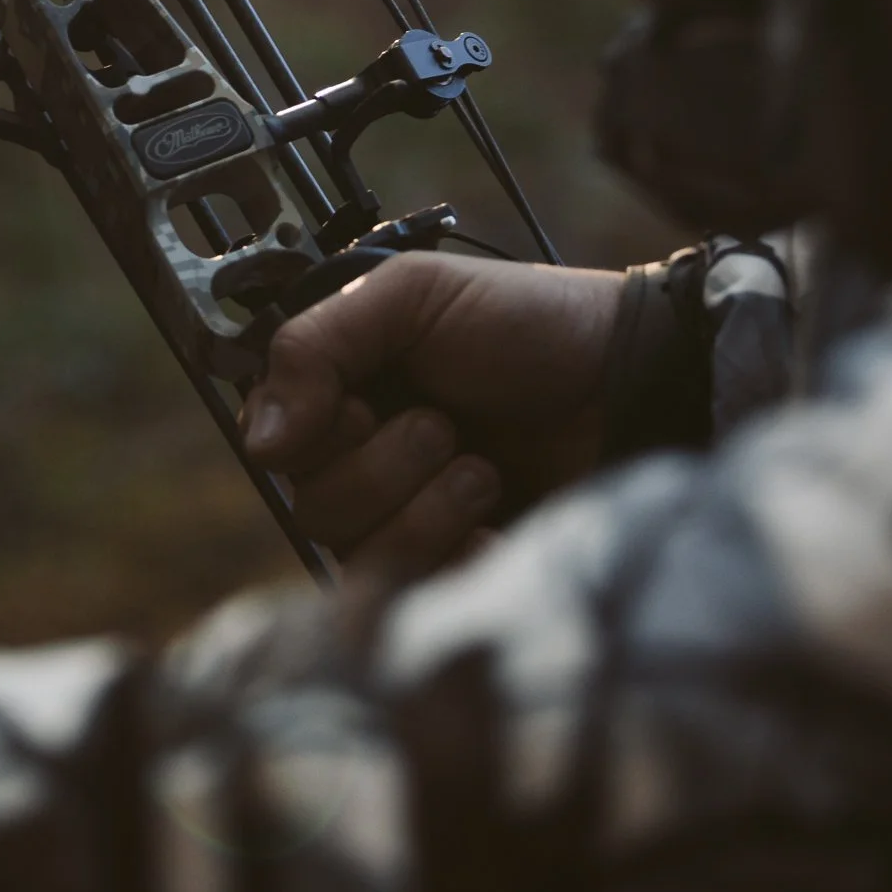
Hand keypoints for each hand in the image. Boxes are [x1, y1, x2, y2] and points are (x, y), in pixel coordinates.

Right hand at [243, 253, 626, 570]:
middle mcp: (365, 460)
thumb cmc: (528, 325)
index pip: (270, 442)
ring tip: (481, 470)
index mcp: (342, 392)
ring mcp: (410, 520)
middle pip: (311, 506)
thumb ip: (319, 344)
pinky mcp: (457, 570)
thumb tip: (260, 443)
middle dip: (382, 466)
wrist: (630, 383)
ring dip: (422, 508)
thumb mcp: (414, 296)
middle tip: (443, 424)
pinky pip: (419, 595)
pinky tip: (495, 520)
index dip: (306, 433)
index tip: (359, 403)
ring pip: (360, 554)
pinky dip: (456, 553)